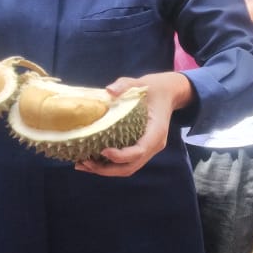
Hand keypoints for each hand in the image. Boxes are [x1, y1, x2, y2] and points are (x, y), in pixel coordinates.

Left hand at [76, 72, 190, 176]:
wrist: (168, 93)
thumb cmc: (155, 88)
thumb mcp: (141, 82)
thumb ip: (126, 85)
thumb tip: (109, 90)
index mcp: (157, 131)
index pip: (139, 151)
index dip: (121, 155)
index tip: (102, 150)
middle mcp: (154, 145)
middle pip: (131, 166)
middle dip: (107, 169)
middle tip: (85, 162)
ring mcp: (148, 149)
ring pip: (127, 168)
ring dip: (105, 171)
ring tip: (83, 165)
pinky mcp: (141, 149)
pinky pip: (126, 163)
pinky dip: (109, 165)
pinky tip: (91, 160)